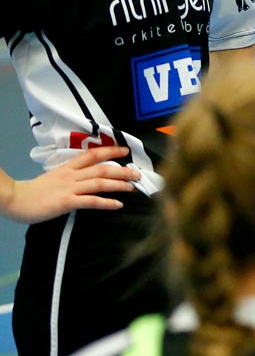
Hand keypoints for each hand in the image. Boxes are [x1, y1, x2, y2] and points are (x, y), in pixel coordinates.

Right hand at [0, 147, 139, 223]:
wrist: (15, 199)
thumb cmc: (33, 191)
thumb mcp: (53, 178)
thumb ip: (69, 176)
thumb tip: (84, 178)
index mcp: (68, 167)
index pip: (93, 155)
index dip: (111, 151)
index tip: (125, 150)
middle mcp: (72, 175)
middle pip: (102, 169)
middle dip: (122, 170)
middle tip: (138, 172)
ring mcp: (70, 188)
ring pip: (100, 183)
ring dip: (119, 184)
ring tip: (133, 187)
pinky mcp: (66, 202)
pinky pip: (91, 201)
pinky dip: (106, 202)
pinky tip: (118, 205)